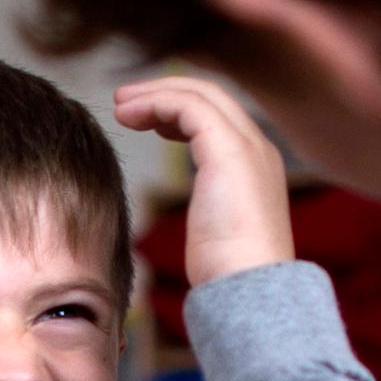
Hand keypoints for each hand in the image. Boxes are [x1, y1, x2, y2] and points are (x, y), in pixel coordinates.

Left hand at [116, 75, 292, 285]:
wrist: (249, 288)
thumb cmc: (228, 276)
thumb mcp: (218, 234)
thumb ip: (212, 213)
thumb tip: (200, 221)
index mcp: (257, 166)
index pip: (221, 117)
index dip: (181, 110)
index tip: (148, 121)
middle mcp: (258, 148)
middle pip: (211, 95)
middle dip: (165, 92)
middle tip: (125, 101)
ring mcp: (247, 145)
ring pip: (199, 93)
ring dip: (154, 94)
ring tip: (121, 106)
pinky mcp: (228, 149)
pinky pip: (188, 106)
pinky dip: (155, 103)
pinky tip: (129, 117)